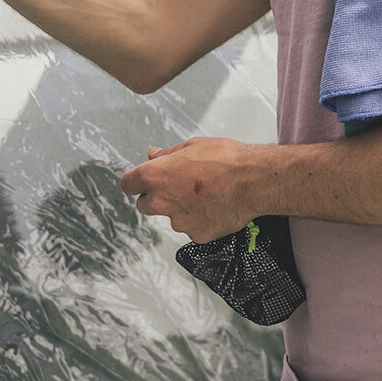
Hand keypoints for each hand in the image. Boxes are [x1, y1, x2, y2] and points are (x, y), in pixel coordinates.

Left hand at [120, 137, 259, 242]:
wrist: (254, 181)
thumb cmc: (226, 159)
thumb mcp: (193, 146)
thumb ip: (168, 154)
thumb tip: (153, 155)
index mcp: (156, 176)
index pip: (127, 184)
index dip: (135, 181)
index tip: (141, 181)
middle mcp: (162, 202)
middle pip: (144, 205)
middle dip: (155, 197)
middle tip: (178, 186)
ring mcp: (179, 222)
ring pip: (171, 217)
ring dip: (181, 208)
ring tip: (206, 195)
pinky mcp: (196, 235)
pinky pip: (192, 228)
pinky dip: (200, 220)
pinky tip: (216, 206)